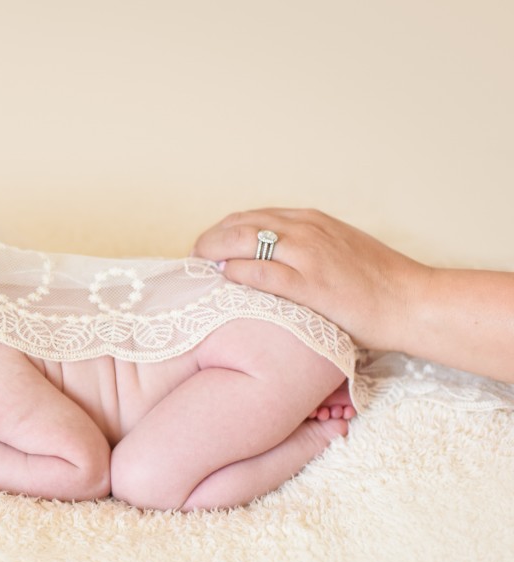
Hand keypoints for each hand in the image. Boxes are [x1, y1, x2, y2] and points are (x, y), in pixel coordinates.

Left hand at [191, 208, 429, 349]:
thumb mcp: (337, 250)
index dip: (221, 230)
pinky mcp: (311, 284)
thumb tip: (269, 259)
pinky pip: (262, 272)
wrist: (412, 302)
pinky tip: (224, 279)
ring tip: (198, 268)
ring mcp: (308, 255)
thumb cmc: (377, 283)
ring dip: (214, 252)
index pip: (251, 216)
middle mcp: (306, 230)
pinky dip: (237, 273)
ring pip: (244, 241)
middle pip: (240, 224)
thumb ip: (305, 249)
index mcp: (311, 221)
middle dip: (209, 239)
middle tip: (193, 258)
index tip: (206, 246)